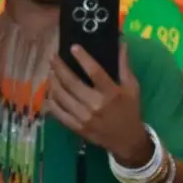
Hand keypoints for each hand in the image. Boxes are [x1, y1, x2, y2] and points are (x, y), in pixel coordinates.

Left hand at [47, 46, 148, 164]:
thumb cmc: (130, 110)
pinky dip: (51, 100)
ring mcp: (84, 118)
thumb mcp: (132, 87)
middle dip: (59, 67)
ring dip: (53, 82)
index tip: (72, 47)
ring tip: (51, 71)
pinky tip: (50, 91)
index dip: (83, 58)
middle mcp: (95, 105)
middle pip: (71, 83)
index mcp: (111, 93)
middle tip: (53, 57)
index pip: (95, 72)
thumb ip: (124, 65)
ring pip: (61, 96)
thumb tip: (121, 42)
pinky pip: (58, 112)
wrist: (127, 140)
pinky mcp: (76, 127)